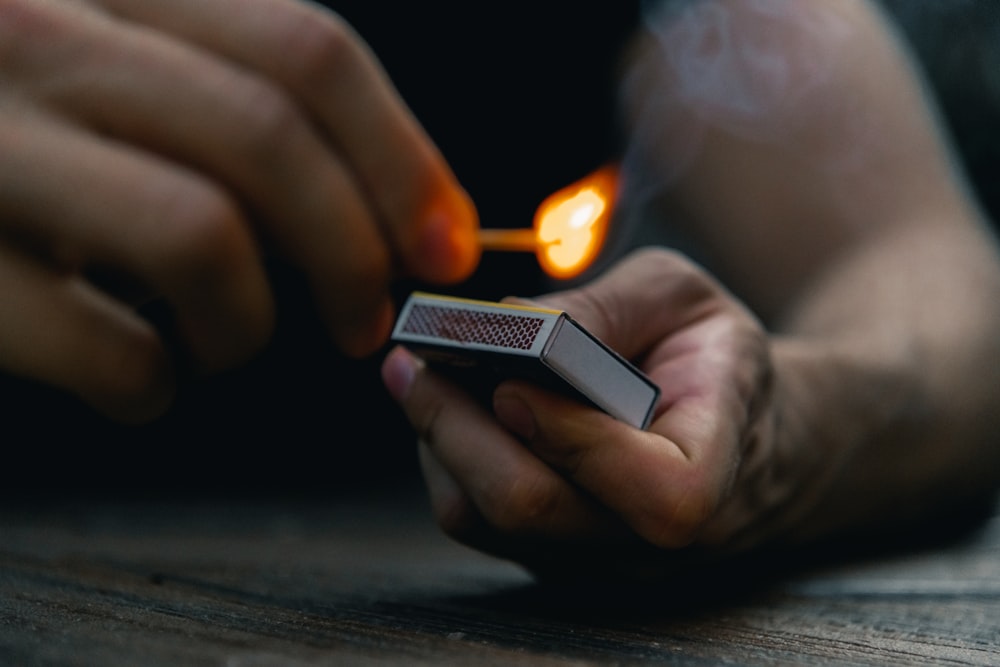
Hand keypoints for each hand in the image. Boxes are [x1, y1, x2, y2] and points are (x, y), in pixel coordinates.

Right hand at [0, 0, 477, 421]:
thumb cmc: (27, 132)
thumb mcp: (126, 74)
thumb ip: (238, 107)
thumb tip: (411, 211)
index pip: (306, 52)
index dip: (402, 159)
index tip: (445, 245)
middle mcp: (38, 36)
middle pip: (268, 138)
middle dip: (354, 253)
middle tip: (365, 319)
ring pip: (200, 235)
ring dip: (249, 323)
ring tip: (230, 341)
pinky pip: (109, 347)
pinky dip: (155, 386)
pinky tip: (142, 377)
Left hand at [382, 248, 801, 579]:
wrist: (739, 431)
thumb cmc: (712, 357)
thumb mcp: (684, 299)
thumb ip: (606, 308)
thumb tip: (508, 323)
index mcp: (719, 474)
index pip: (658, 494)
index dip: (578, 442)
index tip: (512, 381)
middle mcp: (653, 540)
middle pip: (536, 513)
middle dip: (461, 431)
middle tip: (415, 363)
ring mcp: (594, 557)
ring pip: (487, 520)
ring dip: (441, 440)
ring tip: (417, 371)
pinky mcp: (549, 553)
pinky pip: (476, 516)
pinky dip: (447, 455)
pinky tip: (445, 402)